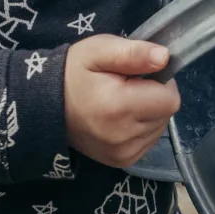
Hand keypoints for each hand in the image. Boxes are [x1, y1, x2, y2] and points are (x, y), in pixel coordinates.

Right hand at [64, 35, 180, 167]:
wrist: (44, 106)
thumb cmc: (72, 73)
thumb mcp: (98, 51)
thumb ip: (133, 53)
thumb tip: (165, 57)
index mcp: (120, 106)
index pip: (170, 99)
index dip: (160, 82)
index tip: (138, 76)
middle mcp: (124, 136)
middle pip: (166, 114)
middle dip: (153, 98)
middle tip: (126, 88)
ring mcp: (123, 153)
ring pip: (159, 128)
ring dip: (148, 114)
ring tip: (121, 104)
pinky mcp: (122, 162)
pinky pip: (148, 141)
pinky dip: (141, 129)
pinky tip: (121, 120)